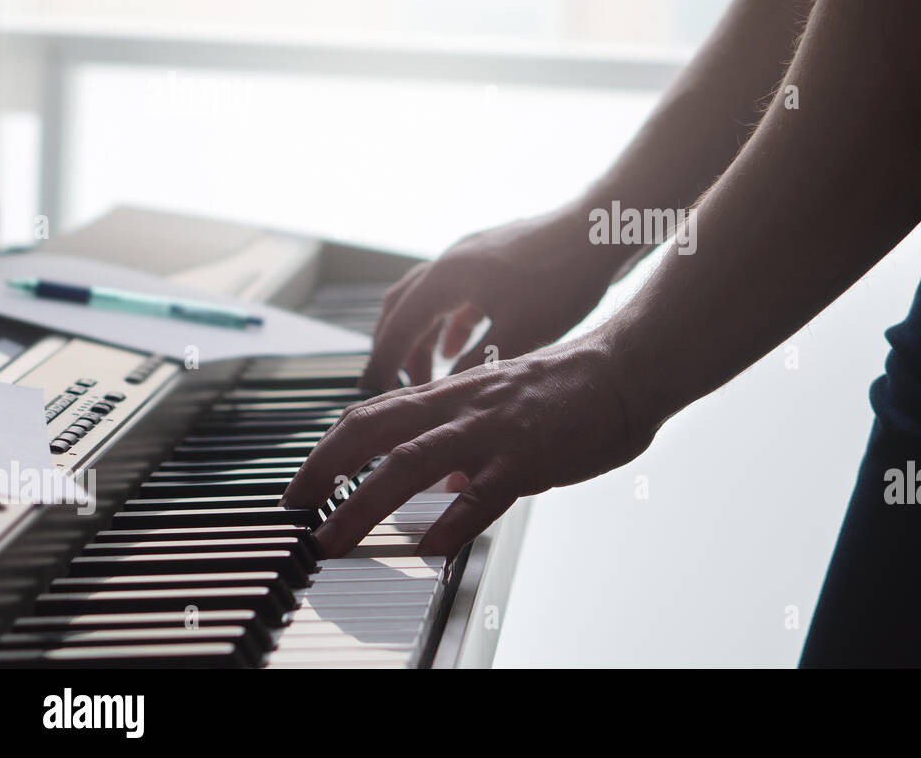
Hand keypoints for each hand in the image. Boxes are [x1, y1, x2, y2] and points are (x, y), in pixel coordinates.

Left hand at [281, 334, 654, 558]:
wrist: (625, 369)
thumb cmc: (571, 390)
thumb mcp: (504, 408)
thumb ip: (468, 441)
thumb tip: (446, 485)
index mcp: (453, 395)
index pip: (373, 415)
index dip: (330, 449)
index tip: (303, 485)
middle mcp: (462, 406)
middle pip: (373, 431)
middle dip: (324, 470)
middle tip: (296, 510)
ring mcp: (493, 430)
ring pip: (410, 462)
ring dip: (363, 503)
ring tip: (334, 540)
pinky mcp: (528, 455)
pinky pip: (483, 494)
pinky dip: (451, 524)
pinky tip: (430, 552)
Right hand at [360, 208, 622, 390]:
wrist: (600, 230)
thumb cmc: (563, 279)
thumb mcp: (520, 333)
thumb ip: (477, 365)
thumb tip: (444, 394)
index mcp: (446, 277)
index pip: (398, 326)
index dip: (383, 362)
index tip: (371, 391)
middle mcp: (451, 260)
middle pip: (403, 306)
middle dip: (395, 347)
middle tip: (395, 384)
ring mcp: (473, 254)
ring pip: (430, 298)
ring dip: (424, 335)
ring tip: (428, 372)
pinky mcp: (495, 256)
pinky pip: (458, 292)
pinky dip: (451, 321)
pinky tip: (464, 344)